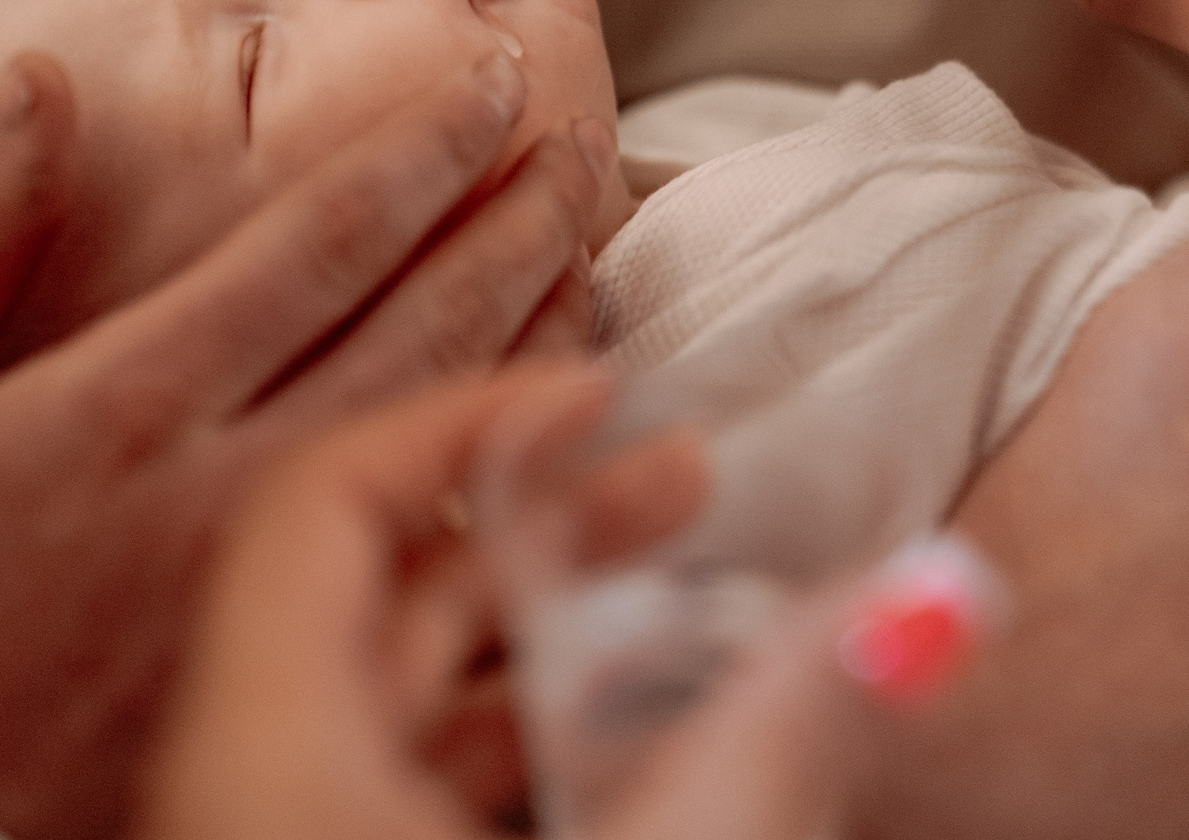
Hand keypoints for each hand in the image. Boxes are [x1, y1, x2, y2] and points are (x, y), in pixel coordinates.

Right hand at [0, 44, 608, 839]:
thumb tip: (41, 79)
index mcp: (125, 409)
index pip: (321, 240)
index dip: (424, 148)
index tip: (497, 79)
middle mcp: (224, 494)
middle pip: (425, 328)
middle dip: (519, 222)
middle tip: (585, 146)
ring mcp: (283, 610)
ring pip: (467, 456)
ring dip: (560, 356)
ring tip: (623, 274)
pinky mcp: (307, 707)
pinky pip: (460, 617)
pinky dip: (539, 533)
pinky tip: (593, 478)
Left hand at [141, 369, 952, 839]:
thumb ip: (793, 733)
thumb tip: (942, 591)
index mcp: (267, 760)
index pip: (327, 503)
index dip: (471, 422)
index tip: (606, 390)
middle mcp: (246, 809)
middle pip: (379, 601)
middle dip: (551, 531)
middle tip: (693, 482)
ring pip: (398, 720)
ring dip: (549, 652)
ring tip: (699, 616)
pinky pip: (403, 813)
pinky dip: (523, 766)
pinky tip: (646, 769)